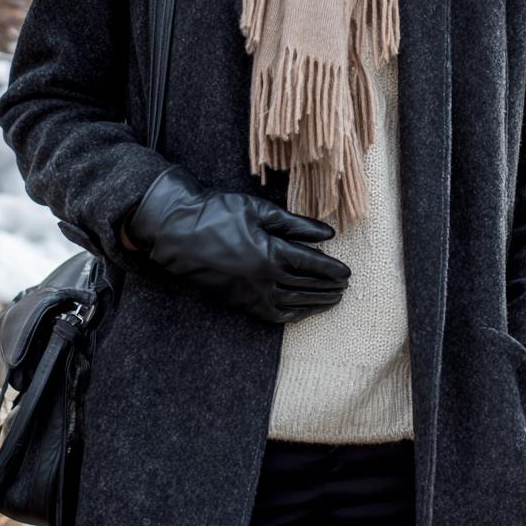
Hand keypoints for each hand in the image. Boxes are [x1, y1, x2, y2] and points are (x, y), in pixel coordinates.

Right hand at [121, 163, 351, 323]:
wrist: (178, 230)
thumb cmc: (218, 212)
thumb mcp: (259, 210)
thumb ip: (295, 224)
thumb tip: (327, 234)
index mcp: (270, 252)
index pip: (311, 264)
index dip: (332, 268)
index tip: (347, 272)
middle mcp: (263, 278)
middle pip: (306, 286)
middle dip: (328, 286)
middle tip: (345, 286)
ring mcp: (250, 293)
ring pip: (292, 302)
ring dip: (315, 302)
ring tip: (333, 300)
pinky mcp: (238, 301)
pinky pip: (271, 314)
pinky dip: (291, 315)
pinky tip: (302, 311)